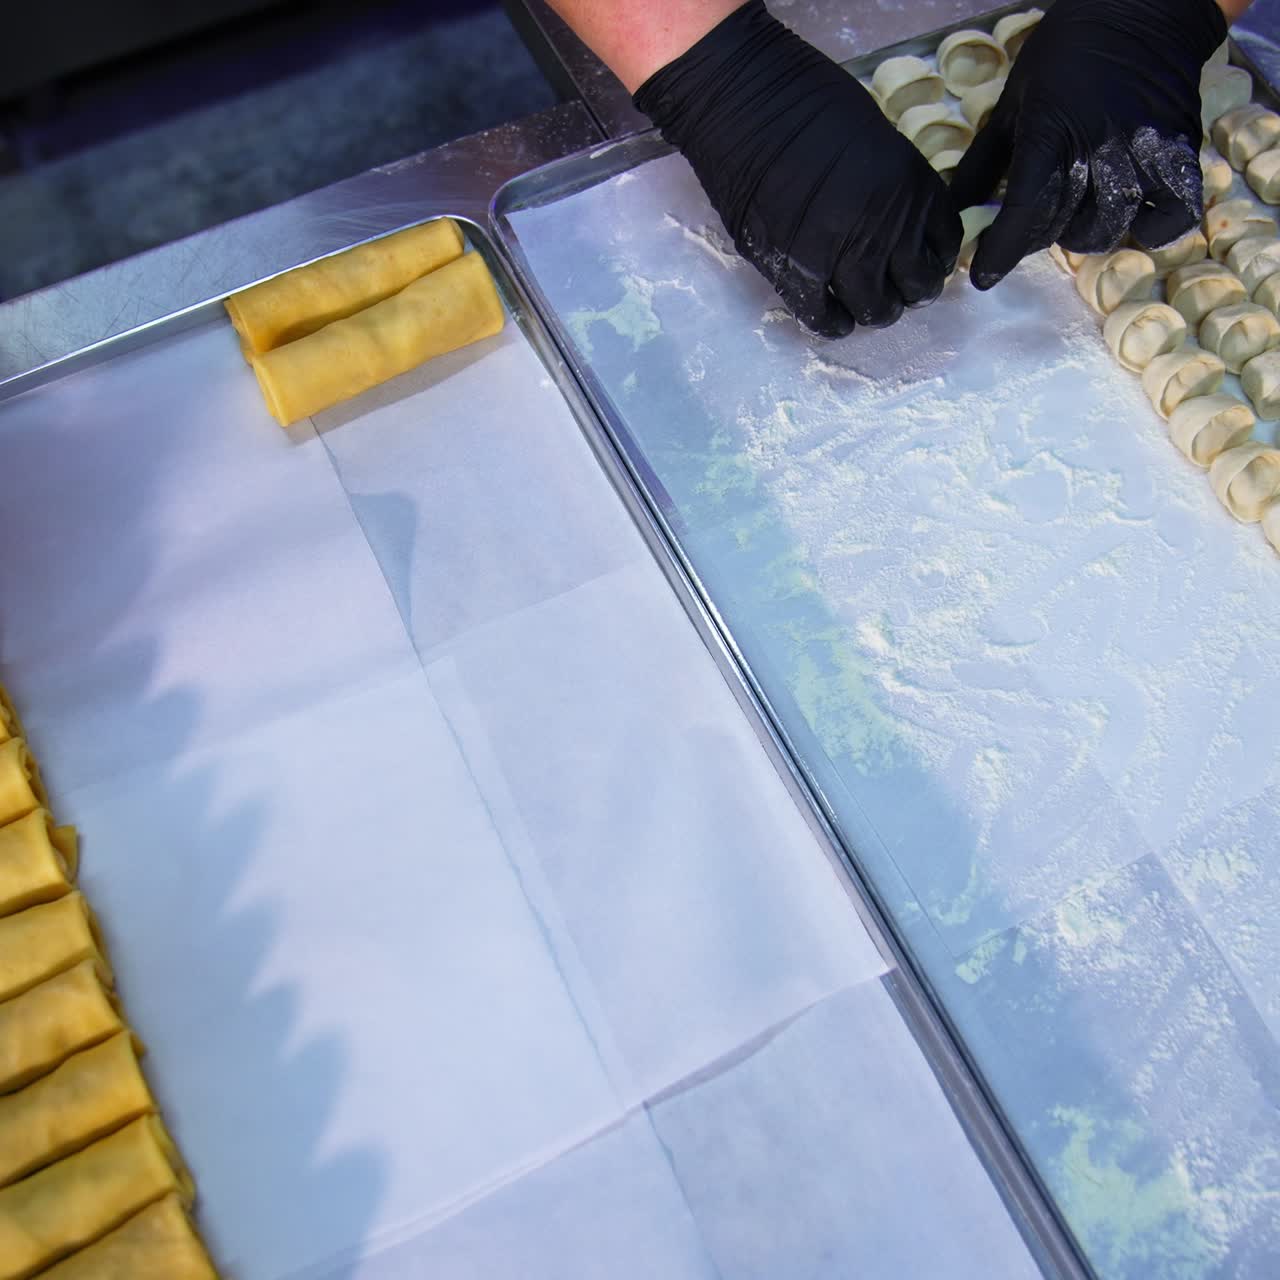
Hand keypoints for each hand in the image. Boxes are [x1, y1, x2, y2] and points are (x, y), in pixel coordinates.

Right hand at [633, 0, 960, 335]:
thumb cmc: (805, 103)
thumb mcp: (877, 137)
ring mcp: (842, 252)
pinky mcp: (796, 270)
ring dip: (872, 311)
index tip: (921, 263)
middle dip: (907, 292)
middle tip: (892, 290)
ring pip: (874, 308)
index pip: (944, 245)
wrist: (745, 104)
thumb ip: (893, 186)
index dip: (933, 260)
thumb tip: (896, 224)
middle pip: (915, 286)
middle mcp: (887, 225)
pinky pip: (824, 316)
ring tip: (860, 306)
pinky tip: (832, 319)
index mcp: (911, 186)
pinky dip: (832, 323)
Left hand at [952, 0, 1227, 288]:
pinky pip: (1170, 216)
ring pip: (1110, 228)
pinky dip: (1151, 227)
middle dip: (1041, 237)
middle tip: (1039, 223)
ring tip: (1080, 213)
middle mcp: (1097, 148)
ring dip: (1088, 233)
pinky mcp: (1180, 151)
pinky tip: (1134, 216)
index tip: (984, 276)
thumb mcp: (1014, 101)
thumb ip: (985, 161)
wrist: (1143, 7)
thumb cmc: (1068, 52)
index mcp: (1050, 134)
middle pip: (1062, 228)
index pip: (1023, 212)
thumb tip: (956, 210)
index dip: (1000, 252)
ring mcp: (1142, 152)